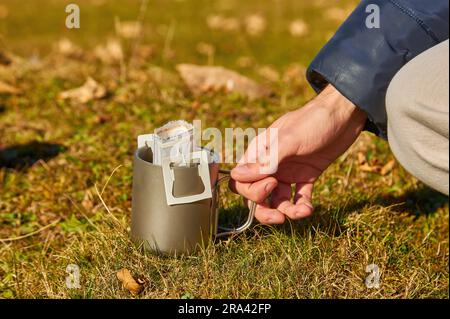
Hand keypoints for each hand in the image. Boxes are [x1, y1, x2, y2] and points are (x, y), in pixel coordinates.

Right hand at [230, 85, 366, 223]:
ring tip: (302, 212)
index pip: (242, 180)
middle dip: (265, 209)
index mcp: (260, 152)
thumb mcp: (289, 140)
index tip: (272, 183)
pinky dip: (302, 206)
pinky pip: (299, 197)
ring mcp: (288, 172)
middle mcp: (270, 165)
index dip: (251, 190)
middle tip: (280, 215)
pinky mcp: (306, 176)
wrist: (345, 115)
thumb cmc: (313, 120)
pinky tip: (309, 208)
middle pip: (257, 196)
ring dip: (286, 211)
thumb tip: (237, 176)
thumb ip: (265, 161)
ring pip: (278, 201)